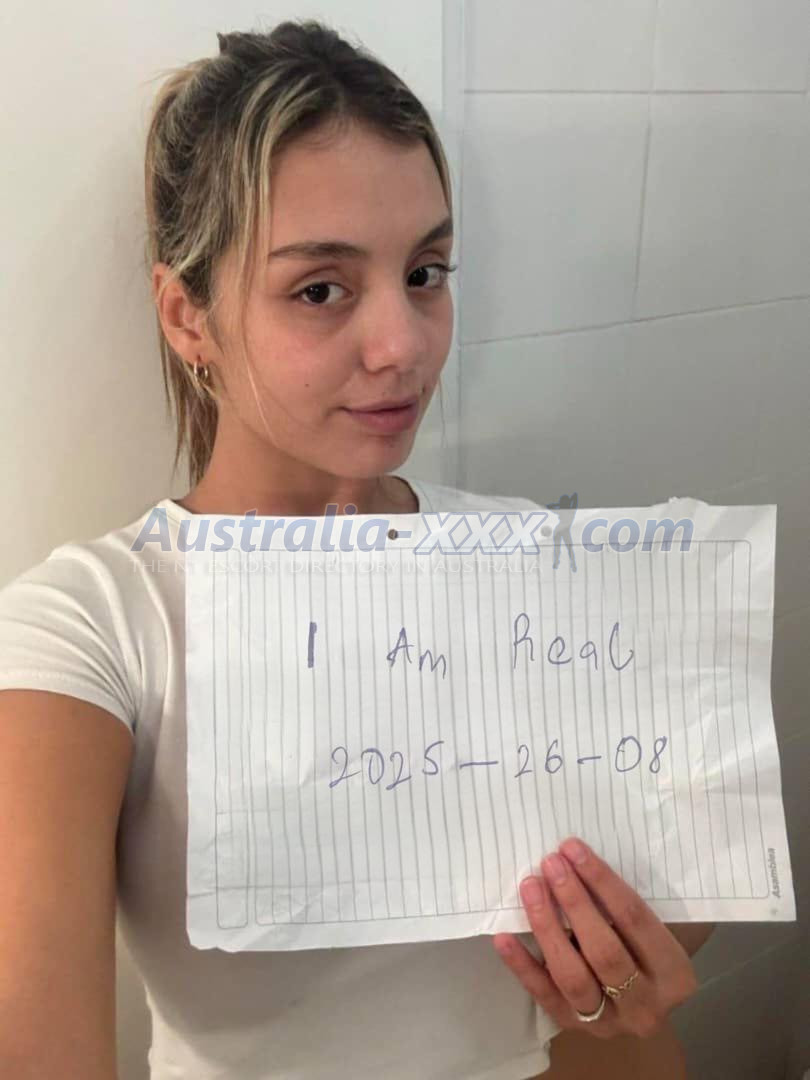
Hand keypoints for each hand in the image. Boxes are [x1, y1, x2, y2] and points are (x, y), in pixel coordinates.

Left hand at [493, 837, 698, 1039]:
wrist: (643, 999)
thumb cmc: (647, 947)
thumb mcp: (658, 925)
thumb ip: (631, 902)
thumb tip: (582, 858)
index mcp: (675, 974)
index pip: (635, 920)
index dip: (602, 882)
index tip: (573, 849)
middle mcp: (646, 1006)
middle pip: (604, 951)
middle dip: (574, 902)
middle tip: (550, 863)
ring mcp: (609, 1023)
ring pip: (573, 976)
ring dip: (547, 927)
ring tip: (530, 888)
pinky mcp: (574, 1027)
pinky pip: (544, 995)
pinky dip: (522, 965)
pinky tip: (504, 937)